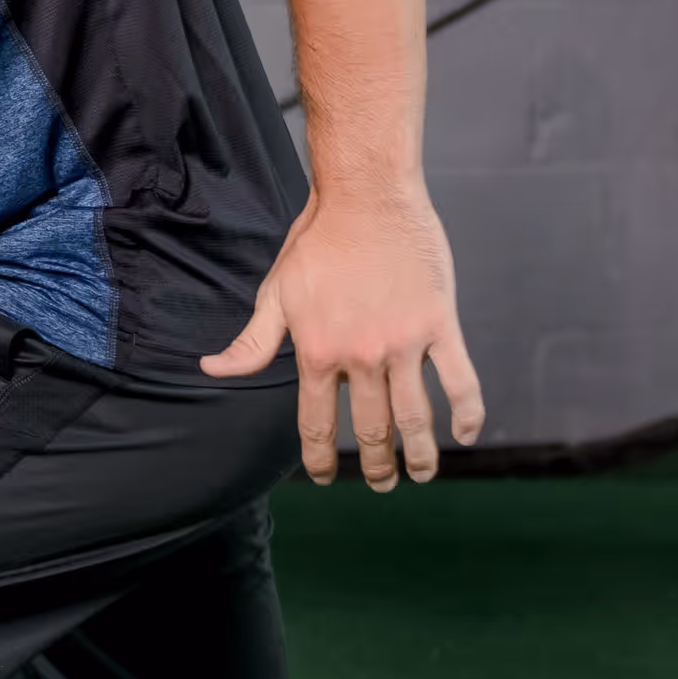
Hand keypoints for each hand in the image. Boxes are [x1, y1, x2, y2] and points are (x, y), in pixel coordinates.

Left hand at [200, 186, 484, 490]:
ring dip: (419, 456)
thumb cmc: (317, 242)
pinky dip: (466, 414)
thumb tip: (211, 370)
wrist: (367, 196)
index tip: (324, 477)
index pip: (317, 424)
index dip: (321, 459)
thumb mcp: (275, 293)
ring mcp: (404, 344)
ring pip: (416, 418)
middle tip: (380, 482)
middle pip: (372, 431)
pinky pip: (460, 381)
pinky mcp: (440, 325)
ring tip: (419, 475)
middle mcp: (361, 357)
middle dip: (375, 465)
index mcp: (317, 353)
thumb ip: (251, 342)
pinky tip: (463, 436)